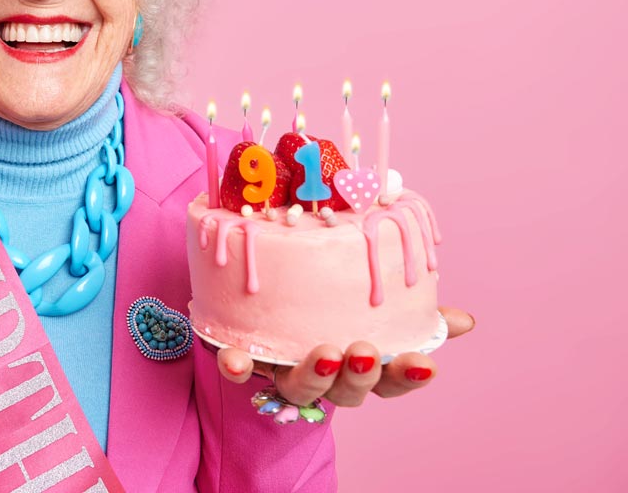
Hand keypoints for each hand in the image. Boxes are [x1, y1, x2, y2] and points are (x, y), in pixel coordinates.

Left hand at [214, 306, 475, 406]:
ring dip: (314, 374)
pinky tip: (235, 361)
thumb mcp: (374, 309)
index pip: (392, 380)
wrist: (266, 316)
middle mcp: (325, 377)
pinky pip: (240, 369)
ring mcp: (285, 371)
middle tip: (364, 350)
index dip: (408, 376)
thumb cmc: (332, 313)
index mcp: (360, 365)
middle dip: (359, 374)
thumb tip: (465, 321)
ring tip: (326, 354)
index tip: (427, 364)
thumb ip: (415, 315)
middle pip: (348, 391)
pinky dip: (237, 367)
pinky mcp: (246, 359)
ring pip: (302, 387)